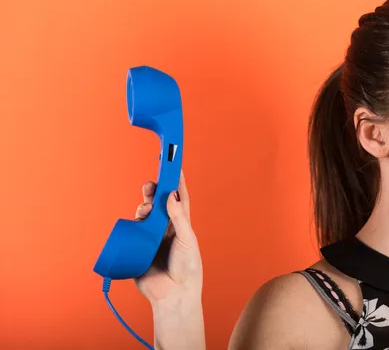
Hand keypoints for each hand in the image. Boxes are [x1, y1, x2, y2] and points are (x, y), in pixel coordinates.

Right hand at [133, 170, 202, 305]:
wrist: (173, 295)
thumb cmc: (187, 268)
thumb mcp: (187, 240)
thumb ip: (179, 218)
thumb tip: (172, 195)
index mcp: (181, 225)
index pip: (179, 199)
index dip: (176, 182)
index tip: (172, 165)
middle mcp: (165, 229)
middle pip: (158, 204)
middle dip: (154, 192)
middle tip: (150, 184)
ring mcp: (151, 238)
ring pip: (144, 216)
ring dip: (143, 207)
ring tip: (144, 209)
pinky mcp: (138, 248)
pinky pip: (131, 232)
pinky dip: (131, 224)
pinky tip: (134, 221)